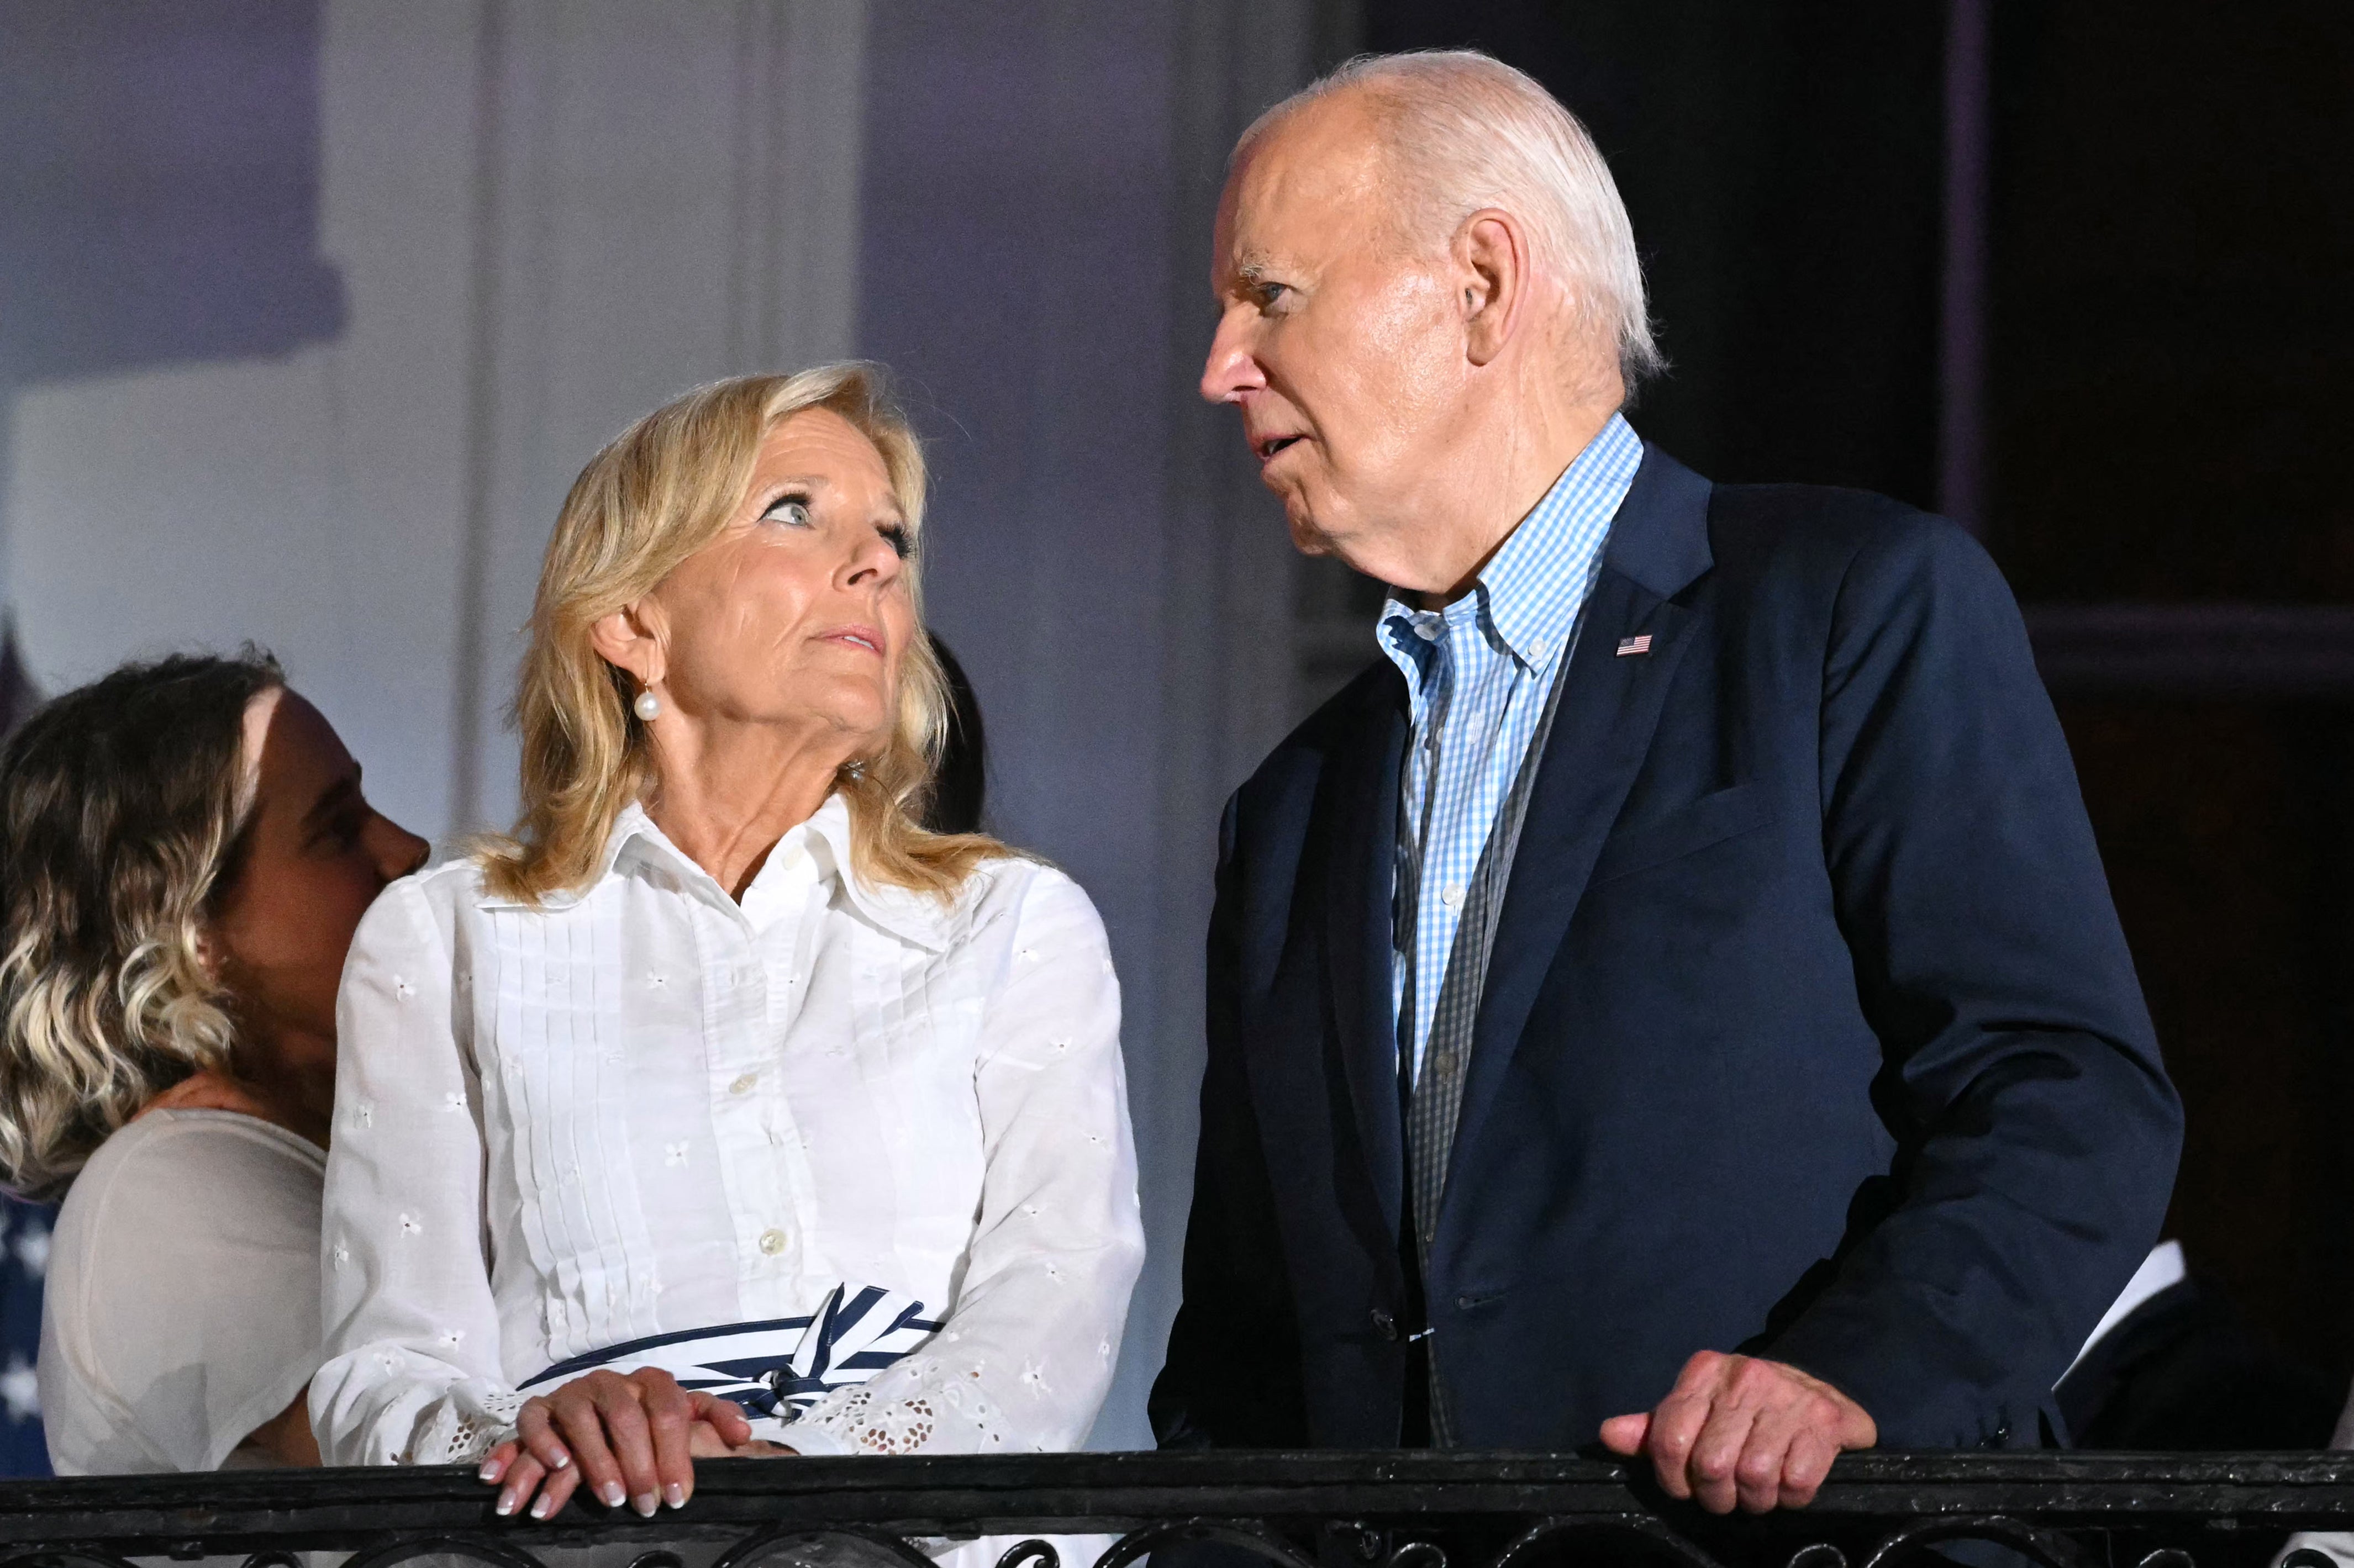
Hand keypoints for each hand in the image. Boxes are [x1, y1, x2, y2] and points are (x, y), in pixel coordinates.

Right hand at [476, 1368, 756, 1519]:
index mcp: (651, 1383)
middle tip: (644, 1506)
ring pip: (580, 1419)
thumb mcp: (688, 1418)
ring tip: (608, 1500)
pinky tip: (556, 1468)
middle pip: (625, 1417)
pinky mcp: (541, 1407)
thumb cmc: (650, 1424)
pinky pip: (534, 1420)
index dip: (675, 1455)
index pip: (668, 1411)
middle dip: (637, 1466)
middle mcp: (612, 1382)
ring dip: (594, 1461)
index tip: (676, 1498)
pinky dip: (542, 1443)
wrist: (597, 1413)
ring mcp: (575, 1392)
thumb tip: (745, 1436)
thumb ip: (717, 1419)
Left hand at [1599, 1351, 1875, 1513]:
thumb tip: (1609, 1435)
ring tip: (1757, 1492)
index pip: (1669, 1440)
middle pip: (1711, 1465)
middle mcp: (1745, 1376)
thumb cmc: (1748, 1409)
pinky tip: (1787, 1484)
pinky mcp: (1825, 1422)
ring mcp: (1788, 1397)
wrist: (1823, 1394)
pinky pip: (1796, 1483)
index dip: (1673, 1480)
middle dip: (1716, 1496)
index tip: (1686, 1488)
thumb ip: (1654, 1428)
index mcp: (1705, 1370)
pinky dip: (1790, 1498)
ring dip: (1755, 1500)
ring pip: (1754, 1477)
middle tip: (1725, 1496)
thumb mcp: (1697, 1412)